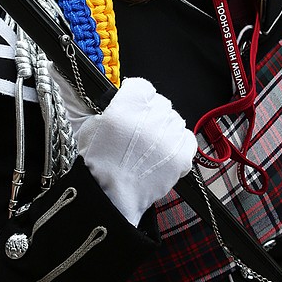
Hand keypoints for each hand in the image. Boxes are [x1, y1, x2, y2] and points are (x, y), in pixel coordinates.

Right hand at [51, 72, 197, 225]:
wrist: (110, 196)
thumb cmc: (98, 163)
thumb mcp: (93, 126)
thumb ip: (113, 110)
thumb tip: (126, 105)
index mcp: (127, 105)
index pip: (143, 85)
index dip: (137, 95)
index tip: (134, 104)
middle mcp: (151, 117)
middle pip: (161, 102)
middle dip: (152, 113)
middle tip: (140, 130)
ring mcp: (169, 136)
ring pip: (175, 120)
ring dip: (165, 128)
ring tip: (151, 145)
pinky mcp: (181, 156)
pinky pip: (187, 138)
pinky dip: (178, 143)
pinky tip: (164, 152)